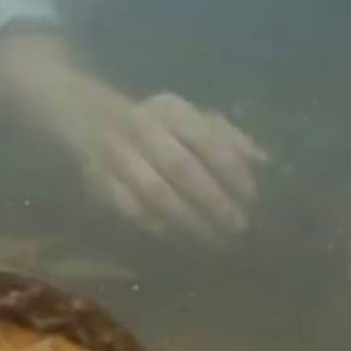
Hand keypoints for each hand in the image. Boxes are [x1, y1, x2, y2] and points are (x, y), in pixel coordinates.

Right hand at [63, 91, 269, 245]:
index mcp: (169, 110)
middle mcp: (141, 128)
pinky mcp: (97, 180)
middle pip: (181, 168)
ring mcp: (116, 154)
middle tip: (238, 227)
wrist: (86, 115)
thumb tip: (263, 161)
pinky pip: (129, 208)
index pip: (206, 139)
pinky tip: (177, 237)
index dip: (231, 170)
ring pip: (155, 192)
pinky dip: (154, 224)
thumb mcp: (189, 118)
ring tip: (214, 240)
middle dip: (213, 200)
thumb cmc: (156, 124)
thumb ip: (228, 138)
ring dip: (187, 219)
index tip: (252, 198)